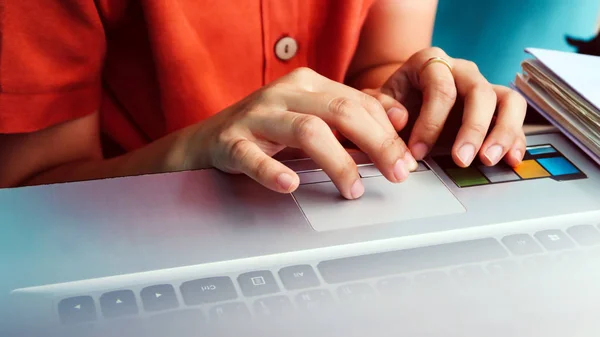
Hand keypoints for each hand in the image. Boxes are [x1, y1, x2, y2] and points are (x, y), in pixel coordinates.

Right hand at [184, 68, 418, 198]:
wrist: (208, 139)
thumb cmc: (266, 130)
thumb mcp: (311, 115)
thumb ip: (351, 115)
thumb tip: (398, 119)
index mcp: (307, 83)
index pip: (359, 103)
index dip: (388, 133)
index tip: (405, 161)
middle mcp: (283, 94)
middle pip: (341, 112)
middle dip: (377, 144)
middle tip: (396, 174)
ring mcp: (256, 117)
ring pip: (307, 131)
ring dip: (338, 162)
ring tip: (352, 189)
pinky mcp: (231, 141)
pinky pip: (253, 156)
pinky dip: (273, 171)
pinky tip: (291, 184)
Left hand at [367, 47, 526, 167]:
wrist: (402, 106)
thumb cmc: (392, 103)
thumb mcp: (378, 103)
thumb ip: (382, 107)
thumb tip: (400, 117)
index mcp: (430, 62)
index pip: (440, 88)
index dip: (430, 123)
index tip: (417, 152)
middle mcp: (462, 70)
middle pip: (480, 92)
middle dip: (472, 129)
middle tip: (461, 160)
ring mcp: (483, 87)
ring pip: (508, 101)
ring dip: (502, 132)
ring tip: (489, 160)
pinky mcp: (496, 108)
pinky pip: (514, 118)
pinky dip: (515, 139)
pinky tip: (511, 160)